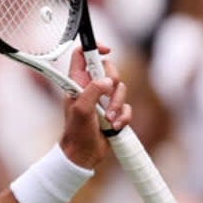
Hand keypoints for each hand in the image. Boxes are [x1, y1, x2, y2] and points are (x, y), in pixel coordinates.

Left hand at [58, 45, 130, 168]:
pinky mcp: (113, 111)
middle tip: (106, 98)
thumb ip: (92, 91)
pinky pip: (126, 106)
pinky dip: (123, 117)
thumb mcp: (81, 109)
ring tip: (109, 120)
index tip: (106, 50)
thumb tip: (107, 81)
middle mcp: (90, 87)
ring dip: (117, 105)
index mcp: (77, 82)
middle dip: (113, 84)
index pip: (82, 54)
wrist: (83, 155)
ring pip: (120, 88)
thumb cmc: (76, 132)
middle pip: (109, 69)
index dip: (93, 47)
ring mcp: (102, 99)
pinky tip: (114, 127)